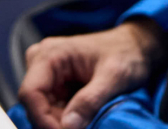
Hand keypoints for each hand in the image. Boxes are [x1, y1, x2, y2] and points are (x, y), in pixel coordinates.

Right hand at [17, 20, 166, 128]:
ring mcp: (48, 75)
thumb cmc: (127, 52)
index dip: (42, 120)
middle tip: (83, 128)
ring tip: (87, 121)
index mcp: (51, 53)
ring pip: (43, 112)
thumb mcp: (114, 75)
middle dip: (55, 124)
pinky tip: (84, 119)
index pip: (30, 93)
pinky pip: (52, 112)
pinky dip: (66, 121)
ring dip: (61, 124)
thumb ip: (91, 99)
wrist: (137, 47)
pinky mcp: (56, 86)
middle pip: (35, 106)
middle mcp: (43, 62)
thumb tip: (67, 127)